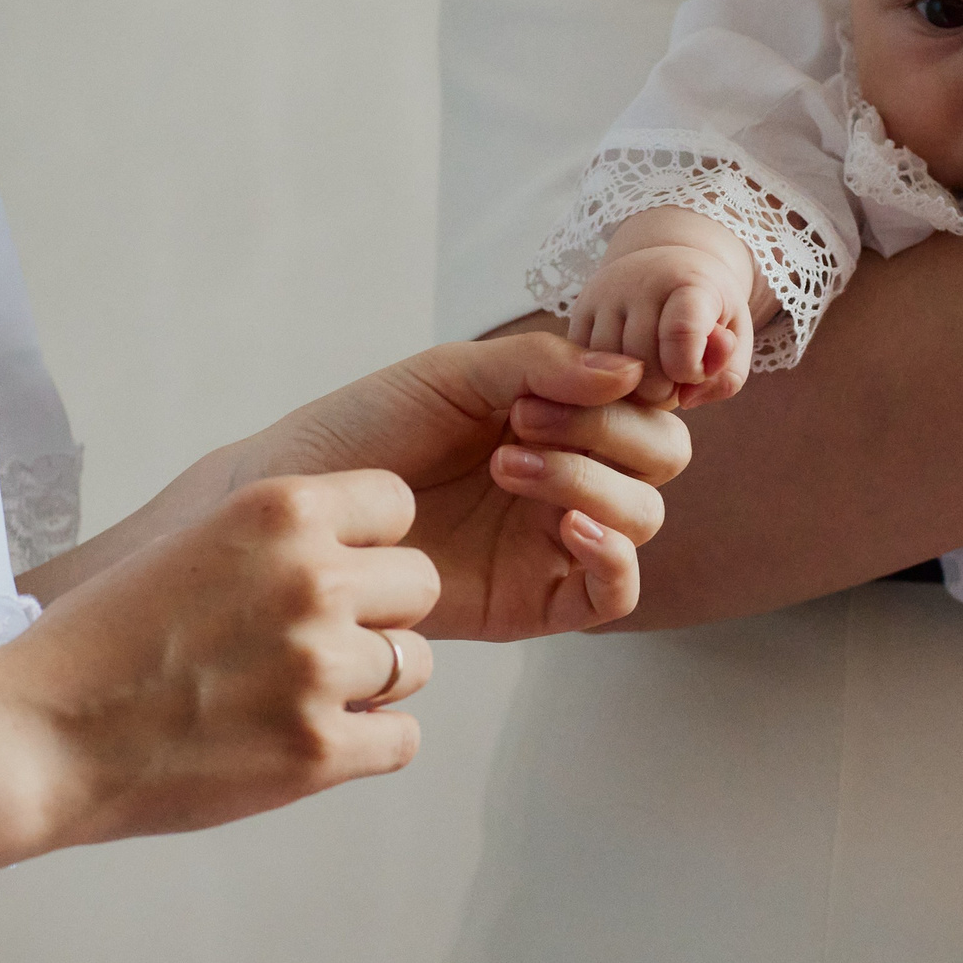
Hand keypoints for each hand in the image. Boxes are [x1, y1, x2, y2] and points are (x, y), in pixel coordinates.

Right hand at [0, 470, 441, 846]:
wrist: (39, 736)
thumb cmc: (103, 641)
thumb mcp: (193, 541)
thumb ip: (280, 538)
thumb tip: (360, 549)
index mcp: (278, 509)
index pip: (396, 503)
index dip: (370, 542)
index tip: (331, 570)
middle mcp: (312, 578)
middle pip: (421, 583)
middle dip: (380, 613)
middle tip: (313, 643)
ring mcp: (319, 666)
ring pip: (417, 663)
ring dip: (371, 683)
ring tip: (294, 695)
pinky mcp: (318, 749)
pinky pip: (404, 738)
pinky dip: (366, 745)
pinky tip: (303, 739)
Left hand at [248, 333, 690, 639]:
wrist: (300, 502)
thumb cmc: (366, 430)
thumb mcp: (455, 375)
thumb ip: (542, 364)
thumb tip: (631, 373)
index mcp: (561, 414)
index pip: (647, 398)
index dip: (638, 383)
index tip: (587, 373)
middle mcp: (571, 475)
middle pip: (661, 456)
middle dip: (609, 429)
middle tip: (524, 419)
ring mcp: (557, 539)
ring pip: (643, 516)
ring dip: (591, 479)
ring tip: (506, 465)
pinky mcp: (538, 599)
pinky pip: (616, 590)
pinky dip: (613, 554)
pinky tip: (566, 526)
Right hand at [572, 241, 754, 408]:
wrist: (667, 267)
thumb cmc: (709, 310)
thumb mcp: (736, 336)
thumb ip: (727, 376)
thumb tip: (686, 400)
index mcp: (685, 279)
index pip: (681, 334)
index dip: (691, 369)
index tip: (696, 369)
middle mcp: (636, 281)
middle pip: (642, 370)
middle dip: (663, 389)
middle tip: (673, 375)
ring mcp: (600, 297)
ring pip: (607, 377)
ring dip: (633, 392)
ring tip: (651, 375)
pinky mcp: (577, 313)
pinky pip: (584, 371)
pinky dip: (607, 384)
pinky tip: (626, 374)